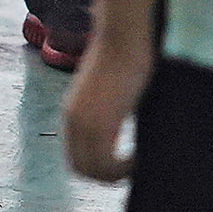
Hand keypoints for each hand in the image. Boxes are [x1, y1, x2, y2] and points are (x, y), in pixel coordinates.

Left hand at [60, 35, 152, 182]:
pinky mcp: (99, 122)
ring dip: (117, 175)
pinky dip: (123, 170)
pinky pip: (106, 165)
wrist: (123, 35)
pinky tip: (141, 158)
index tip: (125, 163)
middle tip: (135, 169)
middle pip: (82, 170)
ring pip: (93, 171)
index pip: (78, 158)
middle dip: (108, 176)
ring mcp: (83, 123)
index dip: (101, 167)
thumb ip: (111, 114)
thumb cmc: (126, 56)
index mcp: (73, 114)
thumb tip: (126, 131)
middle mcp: (72, 121)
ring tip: (140, 164)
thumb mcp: (113, 92)